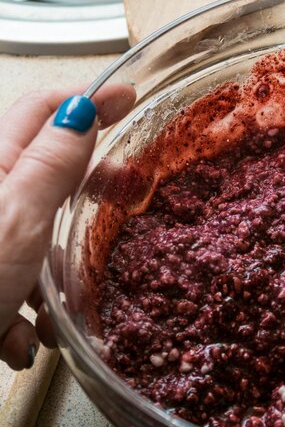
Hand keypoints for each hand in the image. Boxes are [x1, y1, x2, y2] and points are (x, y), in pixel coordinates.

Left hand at [0, 85, 134, 369]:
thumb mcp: (17, 221)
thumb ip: (50, 166)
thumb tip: (81, 113)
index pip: (43, 111)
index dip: (89, 98)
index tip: (126, 94)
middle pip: (49, 174)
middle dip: (82, 196)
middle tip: (119, 194)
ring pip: (41, 237)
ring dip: (51, 275)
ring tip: (49, 308)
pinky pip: (23, 277)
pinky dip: (27, 307)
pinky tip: (19, 331)